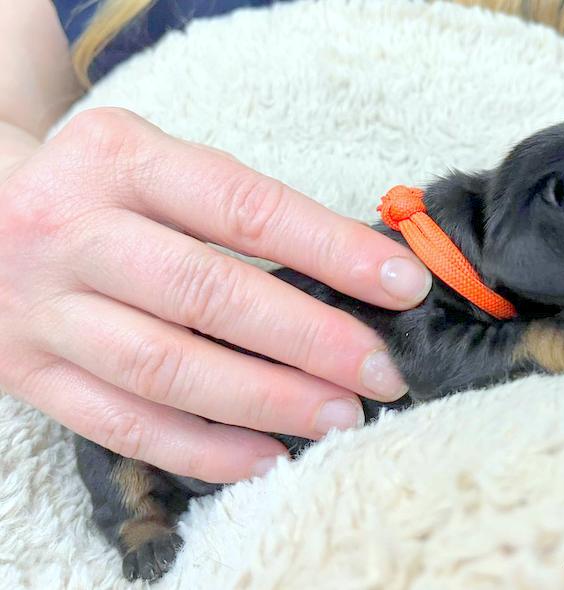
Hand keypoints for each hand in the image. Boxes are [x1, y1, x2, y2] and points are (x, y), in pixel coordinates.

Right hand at [0, 108, 430, 482]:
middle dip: (309, 340)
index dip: (331, 250)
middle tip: (381, 371)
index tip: (402, 285)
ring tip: (339, 417)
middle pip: (207, 294)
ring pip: (167, 368)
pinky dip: (202, 448)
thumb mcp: (157, 166)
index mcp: (120, 159)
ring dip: (266, 402)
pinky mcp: (30, 372)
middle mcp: (75, 230)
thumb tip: (352, 274)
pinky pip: (122, 424)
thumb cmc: (100, 191)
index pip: (244, 207)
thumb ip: (237, 210)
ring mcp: (44, 308)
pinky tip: (266, 458)